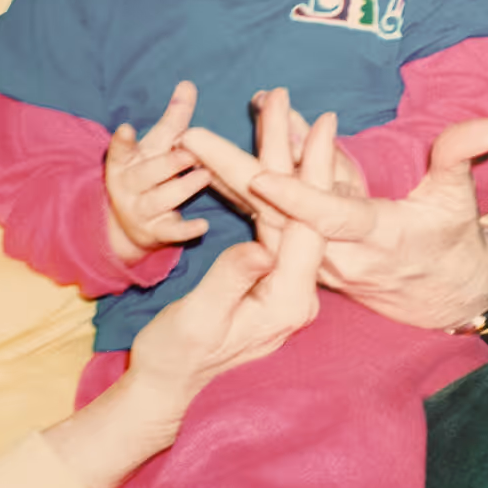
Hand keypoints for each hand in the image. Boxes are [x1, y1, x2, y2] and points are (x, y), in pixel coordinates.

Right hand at [43, 126, 329, 487]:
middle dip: (296, 148)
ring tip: (280, 112)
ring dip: (280, 158)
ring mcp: (282, 283)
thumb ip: (230, 282)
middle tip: (289, 99)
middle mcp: (295, 290)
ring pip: (286, 208)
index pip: (308, 225)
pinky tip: (265, 152)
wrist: (167, 387)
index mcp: (288, 301)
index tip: (320, 125)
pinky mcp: (266, 276)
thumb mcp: (199, 321)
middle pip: (301, 207)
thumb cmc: (176, 358)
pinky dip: (266, 183)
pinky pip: (271, 220)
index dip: (314, 171)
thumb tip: (257, 248)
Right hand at [105, 81, 210, 262]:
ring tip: (205, 176)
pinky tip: (203, 225)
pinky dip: (186, 230)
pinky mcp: (155, 232)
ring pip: (160, 200)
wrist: (128, 224)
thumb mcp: (155, 147)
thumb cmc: (148, 173)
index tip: (126, 129)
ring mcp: (140, 211)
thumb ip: (172, 119)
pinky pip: (171, 232)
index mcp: (124, 162)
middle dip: (168, 163)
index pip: (119, 150)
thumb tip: (187, 83)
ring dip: (183, 188)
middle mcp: (128, 186)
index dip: (122, 141)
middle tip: (190, 154)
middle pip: (147, 174)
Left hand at [185, 93, 487, 331]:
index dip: (297, 198)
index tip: (262, 175)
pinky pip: (261, 220)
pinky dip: (235, 189)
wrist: (440, 293)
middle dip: (231, 171)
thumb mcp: (460, 198)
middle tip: (191, 136)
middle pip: (275, 212)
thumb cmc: (451, 238)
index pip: (329, 219)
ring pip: (260, 215)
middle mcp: (334, 255)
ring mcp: (313, 258)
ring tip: (188, 138)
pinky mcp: (301, 254)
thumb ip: (462, 157)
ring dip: (225, 174)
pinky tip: (204, 163)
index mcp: (375, 240)